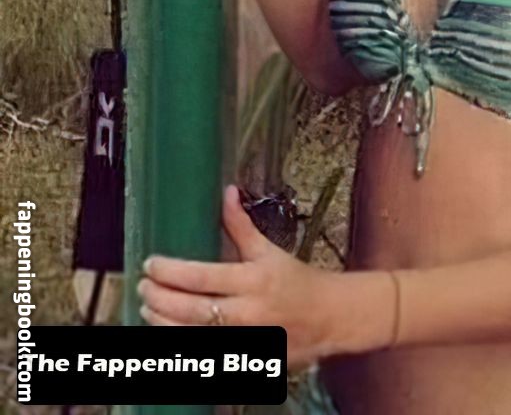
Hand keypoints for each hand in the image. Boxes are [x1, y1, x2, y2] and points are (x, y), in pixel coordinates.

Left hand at [139, 184, 344, 369]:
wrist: (327, 317)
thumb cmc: (296, 280)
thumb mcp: (270, 251)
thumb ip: (242, 226)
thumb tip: (227, 193)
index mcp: (253, 280)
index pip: (201, 276)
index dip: (170, 271)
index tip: (150, 264)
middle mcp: (245, 312)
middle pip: (188, 310)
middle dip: (159, 298)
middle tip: (143, 286)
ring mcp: (241, 340)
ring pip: (188, 336)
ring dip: (161, 323)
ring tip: (148, 308)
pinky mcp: (240, 359)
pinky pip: (199, 356)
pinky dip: (179, 344)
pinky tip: (167, 332)